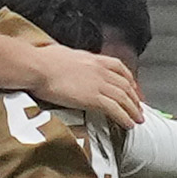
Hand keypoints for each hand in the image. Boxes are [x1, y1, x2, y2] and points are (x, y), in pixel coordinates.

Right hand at [26, 42, 145, 129]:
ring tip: (137, 120)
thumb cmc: (42, 60)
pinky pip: (115, 109)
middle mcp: (100, 70)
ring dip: (133, 111)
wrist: (37, 67)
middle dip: (135, 99)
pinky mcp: (92, 98)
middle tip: (139, 109)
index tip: (133, 89)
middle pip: (125, 85)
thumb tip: (66, 61)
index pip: (119, 68)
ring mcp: (98, 84)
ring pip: (124, 98)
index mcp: (93, 59)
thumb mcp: (62, 53)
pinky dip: (124, 117)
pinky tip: (128, 124)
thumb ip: (71, 60)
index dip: (130, 80)